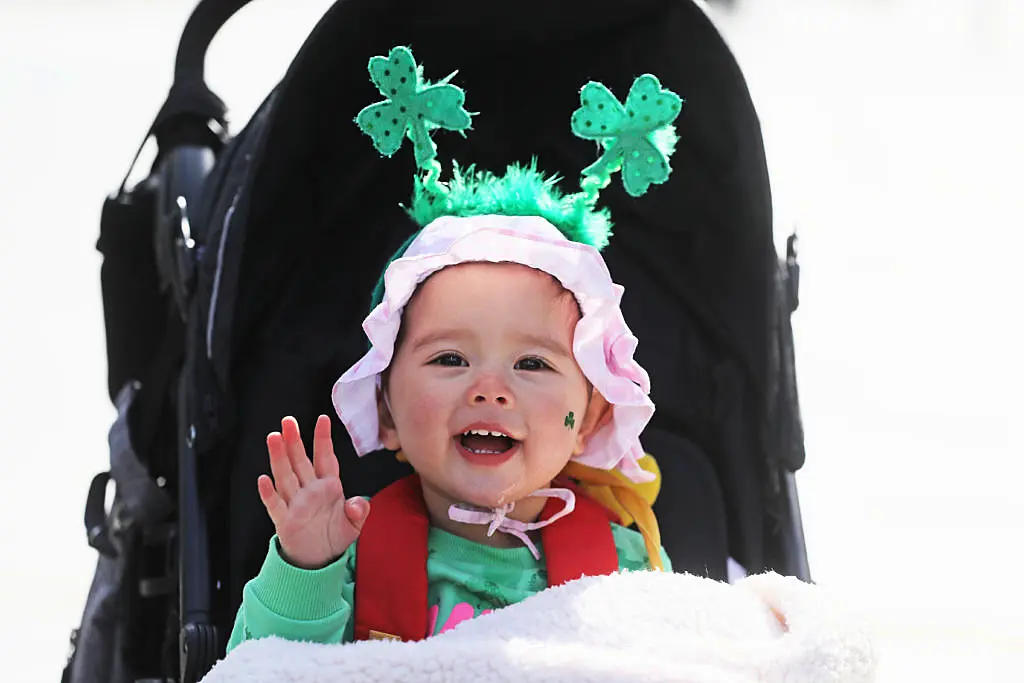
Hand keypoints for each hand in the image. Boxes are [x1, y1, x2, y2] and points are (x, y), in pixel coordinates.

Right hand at [257, 415, 369, 568]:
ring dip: (279, 458)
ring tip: (274, 438)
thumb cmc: (335, 536)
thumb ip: (358, 512)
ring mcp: (295, 504)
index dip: (323, 440)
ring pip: (285, 476)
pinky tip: (264, 479)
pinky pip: (275, 505)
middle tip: (288, 421)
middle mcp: (309, 491)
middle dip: (294, 441)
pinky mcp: (284, 521)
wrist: (319, 560)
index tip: (323, 419)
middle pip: (300, 462)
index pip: (324, 458)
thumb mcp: (354, 525)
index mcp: (328, 487)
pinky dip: (269, 493)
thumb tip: (358, 504)